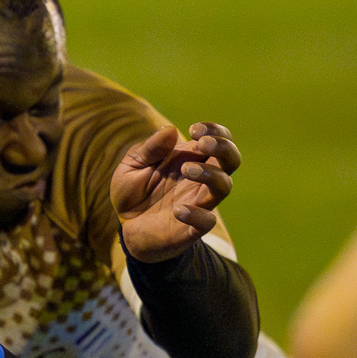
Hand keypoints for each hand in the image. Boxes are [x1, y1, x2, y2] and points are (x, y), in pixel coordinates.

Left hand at [113, 122, 239, 263]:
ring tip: (187, 169)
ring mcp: (198, 203)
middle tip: (202, 143)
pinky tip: (177, 209)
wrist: (125, 226)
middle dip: (223, 147)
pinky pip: (207, 221)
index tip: (194, 130)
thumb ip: (149, 149)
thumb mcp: (132, 166)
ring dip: (210, 173)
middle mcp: (200, 180)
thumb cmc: (132, 192)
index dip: (214, 131)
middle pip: (231, 160)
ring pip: (224, 186)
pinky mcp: (191, 228)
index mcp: (190, 159)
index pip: (218, 140)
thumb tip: (171, 130)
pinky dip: (196, 214)